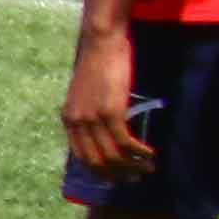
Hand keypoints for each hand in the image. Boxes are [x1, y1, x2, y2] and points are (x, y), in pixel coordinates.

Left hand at [61, 28, 151, 181]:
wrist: (101, 41)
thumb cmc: (99, 60)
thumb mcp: (89, 90)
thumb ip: (92, 109)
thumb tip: (106, 126)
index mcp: (69, 119)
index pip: (82, 156)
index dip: (101, 171)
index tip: (117, 176)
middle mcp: (77, 122)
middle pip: (96, 161)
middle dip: (117, 174)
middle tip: (135, 178)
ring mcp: (92, 118)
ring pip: (112, 155)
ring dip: (132, 166)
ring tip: (148, 168)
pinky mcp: (110, 112)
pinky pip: (124, 141)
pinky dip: (138, 152)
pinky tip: (150, 153)